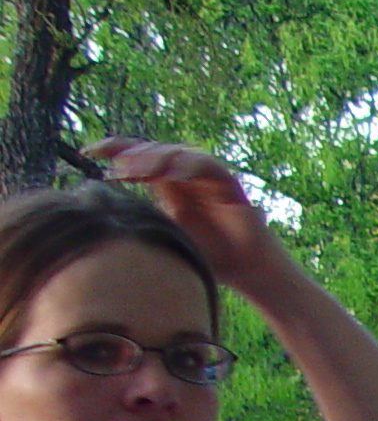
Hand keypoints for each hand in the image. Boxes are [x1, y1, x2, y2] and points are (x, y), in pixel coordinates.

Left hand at [82, 138, 290, 292]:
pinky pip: (207, 165)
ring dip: (157, 159)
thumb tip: (106, 210)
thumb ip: (144, 219)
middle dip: (133, 156)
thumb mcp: (167, 237)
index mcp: (165, 186)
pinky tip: (174, 174)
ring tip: (141, 172)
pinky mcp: (227, 183)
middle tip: (118, 169)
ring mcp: (205, 178)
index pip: (136, 158)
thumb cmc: (209, 259)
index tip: (87, 150)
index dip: (112, 149)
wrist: (247, 271)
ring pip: (177, 153)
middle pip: (153, 150)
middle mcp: (183, 177)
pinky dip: (190, 165)